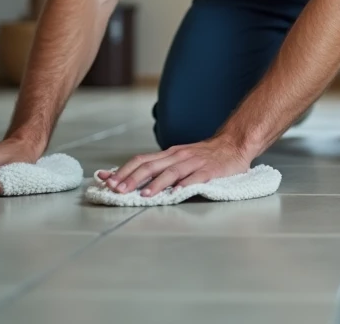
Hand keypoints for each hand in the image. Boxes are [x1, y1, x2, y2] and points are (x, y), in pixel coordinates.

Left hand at [97, 136, 250, 197]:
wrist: (233, 144)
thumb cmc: (203, 156)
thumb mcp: (178, 158)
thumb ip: (159, 168)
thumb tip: (132, 180)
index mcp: (168, 154)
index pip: (141, 160)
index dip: (122, 170)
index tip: (105, 180)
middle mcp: (178, 156)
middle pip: (151, 165)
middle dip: (132, 179)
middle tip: (117, 190)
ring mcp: (194, 163)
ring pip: (171, 172)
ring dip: (156, 184)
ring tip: (145, 195)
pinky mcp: (210, 170)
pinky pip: (196, 178)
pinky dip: (185, 184)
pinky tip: (177, 193)